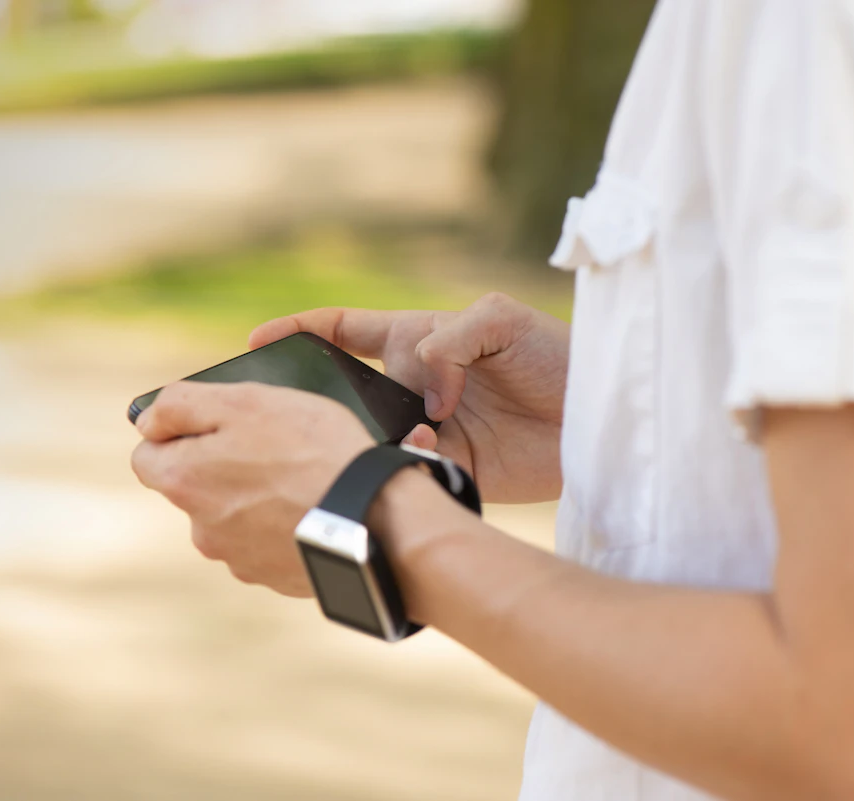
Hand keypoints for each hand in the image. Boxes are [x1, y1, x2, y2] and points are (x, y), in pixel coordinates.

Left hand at [130, 381, 375, 596]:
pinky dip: (284, 525)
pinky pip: (270, 543)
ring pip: (234, 517)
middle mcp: (200, 528)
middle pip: (195, 488)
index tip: (220, 425)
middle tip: (273, 446)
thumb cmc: (312, 450)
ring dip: (257, 498)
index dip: (179, 433)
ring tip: (302, 479)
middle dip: (223, 467)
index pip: (147, 455)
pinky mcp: (275, 577)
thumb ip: (181, 403)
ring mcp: (238, 559)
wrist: (372, 518)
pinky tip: (315, 508)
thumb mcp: (245, 400)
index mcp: (183, 481)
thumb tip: (147, 421)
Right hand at [249, 293, 569, 502]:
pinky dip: (404, 463)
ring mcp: (427, 430)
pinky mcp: (446, 468)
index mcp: (416, 340)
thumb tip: (425, 393)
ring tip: (400, 433)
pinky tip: (424, 451)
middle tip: (304, 412)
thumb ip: (450, 340)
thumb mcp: (501, 320)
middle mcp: (413, 387)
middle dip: (320, 400)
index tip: (257, 340)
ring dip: (369, 436)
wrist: (596, 414)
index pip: (344, 331)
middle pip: (347, 391)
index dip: (299, 331)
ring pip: (371, 436)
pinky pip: (406, 469)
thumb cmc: (553, 354)